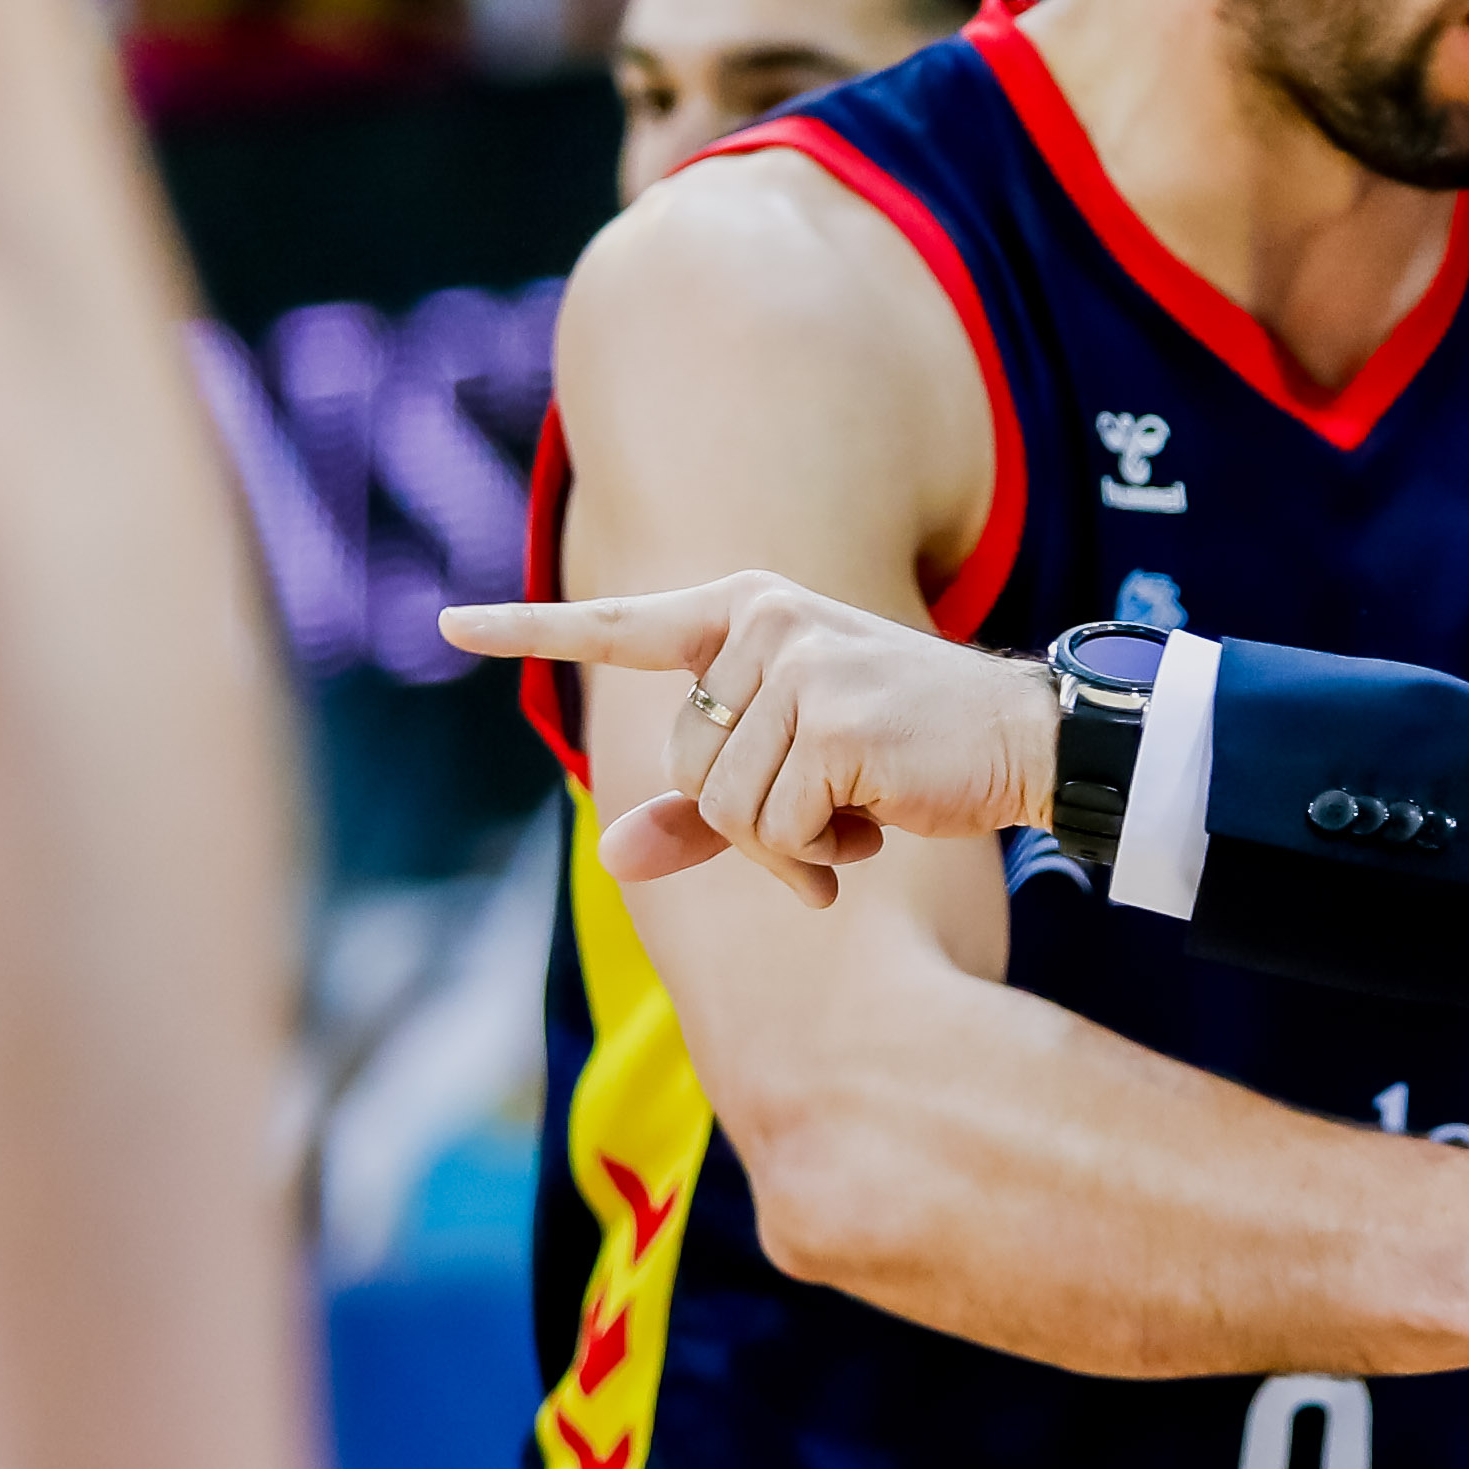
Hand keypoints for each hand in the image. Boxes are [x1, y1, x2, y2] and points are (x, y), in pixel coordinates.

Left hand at [437, 577, 1052, 907]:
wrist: (1021, 743)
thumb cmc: (905, 754)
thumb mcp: (793, 778)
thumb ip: (700, 813)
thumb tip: (612, 856)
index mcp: (746, 612)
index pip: (620, 624)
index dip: (529, 631)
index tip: (447, 622)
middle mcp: (762, 622)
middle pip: (683, 765)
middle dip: (750, 823)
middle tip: (829, 814)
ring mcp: (795, 663)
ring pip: (724, 807)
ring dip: (790, 845)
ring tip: (858, 814)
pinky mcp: (829, 717)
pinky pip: (773, 829)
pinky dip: (819, 854)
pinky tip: (875, 823)